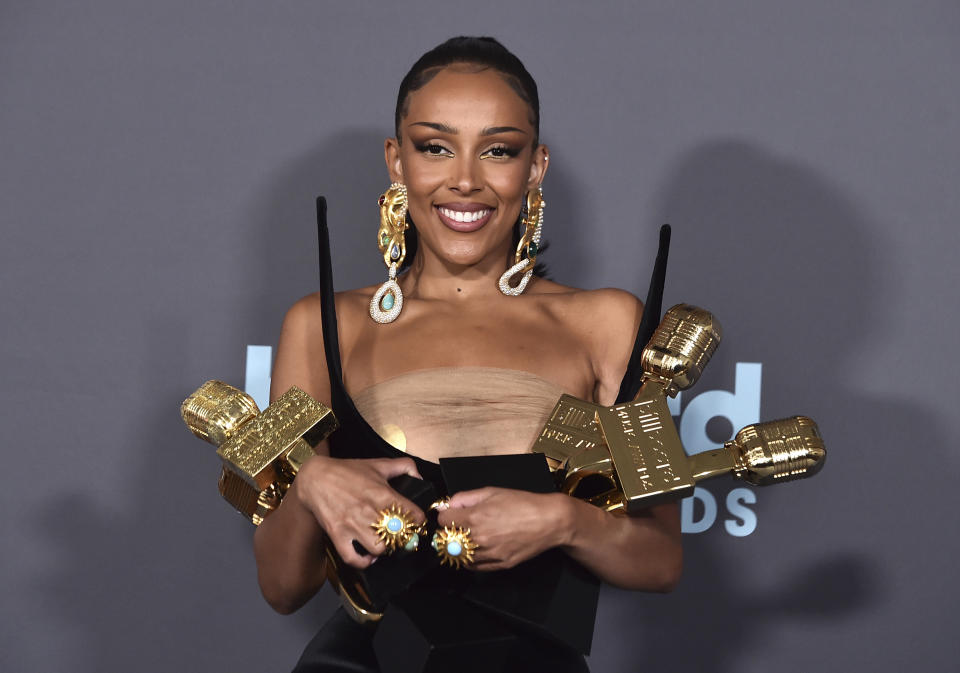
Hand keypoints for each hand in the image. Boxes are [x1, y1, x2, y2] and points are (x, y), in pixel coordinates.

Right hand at [295, 455, 424, 568]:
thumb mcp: (378, 463)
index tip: (416, 522)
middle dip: (403, 537)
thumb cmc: (347, 471)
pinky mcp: (337, 535)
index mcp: (382, 493)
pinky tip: (369, 556)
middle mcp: (369, 511)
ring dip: (384, 549)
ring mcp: (352, 525)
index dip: (418, 520)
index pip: (412, 514)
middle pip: (397, 536)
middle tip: (401, 535)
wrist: (315, 478)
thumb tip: (420, 477)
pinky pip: (353, 558)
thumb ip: (404, 466)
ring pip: (379, 549)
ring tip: (384, 543)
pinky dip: (363, 562)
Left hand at [436, 488, 570, 570]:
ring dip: (459, 548)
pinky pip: (474, 567)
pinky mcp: (499, 564)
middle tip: (457, 527)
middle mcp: (479, 537)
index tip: (451, 514)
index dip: (445, 515)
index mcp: (475, 516)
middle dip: (450, 532)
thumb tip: (447, 504)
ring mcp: (489, 553)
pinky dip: (469, 560)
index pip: (442, 520)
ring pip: (459, 556)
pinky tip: (475, 550)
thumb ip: (465, 497)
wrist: (549, 521)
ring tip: (467, 539)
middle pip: (447, 540)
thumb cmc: (522, 503)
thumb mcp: (491, 491)